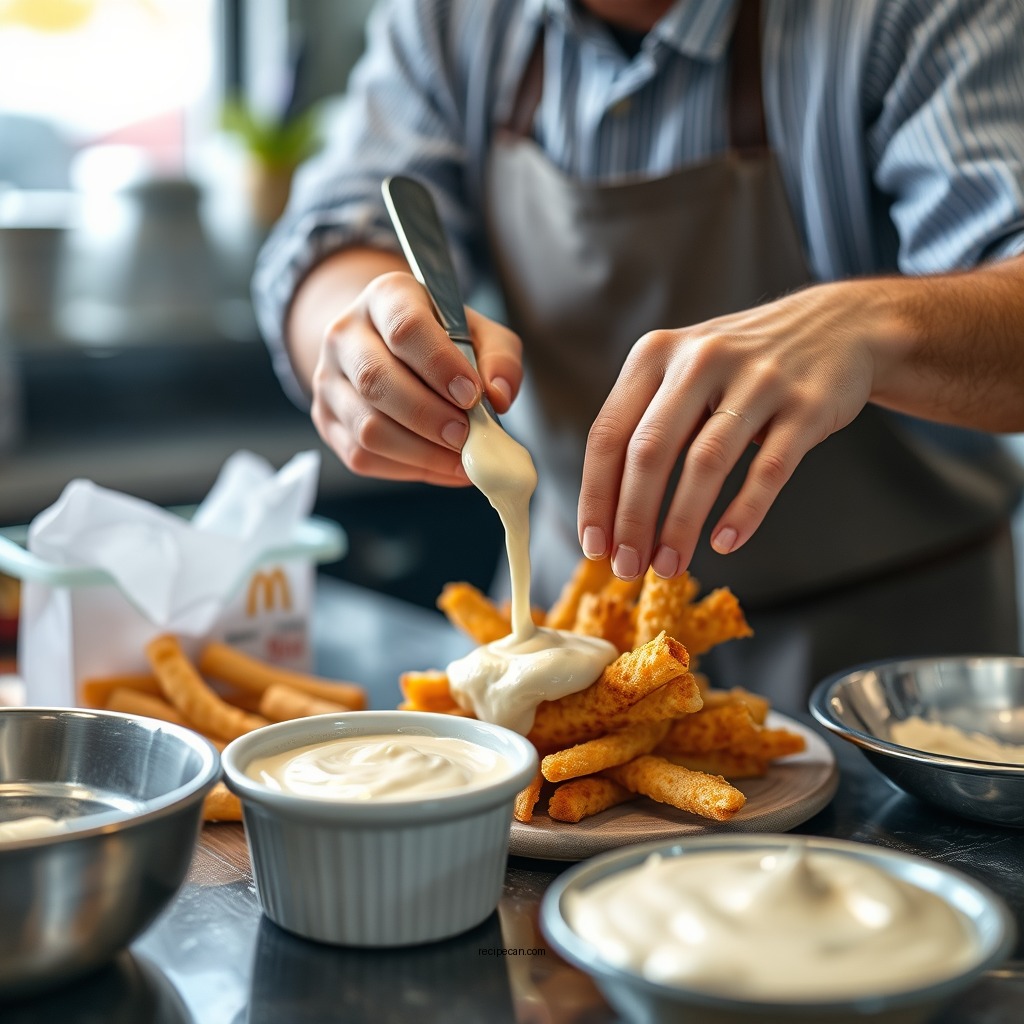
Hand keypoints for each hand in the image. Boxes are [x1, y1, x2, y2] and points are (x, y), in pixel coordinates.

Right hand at [310, 270, 522, 485]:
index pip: (404, 328)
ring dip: (420, 452)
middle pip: (375, 380)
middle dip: (428, 416)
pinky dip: (408, 468)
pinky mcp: (326, 420)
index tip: (472, 394)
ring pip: (366, 427)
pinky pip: (362, 456)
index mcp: (385, 297)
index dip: (440, 365)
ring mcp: (328, 380)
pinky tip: (442, 466)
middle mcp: (345, 334)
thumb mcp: (479, 332)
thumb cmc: (441, 339)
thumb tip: (498, 397)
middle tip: (466, 436)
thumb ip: (500, 358)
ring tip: (461, 458)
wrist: (386, 345)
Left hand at [577, 282, 878, 579]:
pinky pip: (769, 469)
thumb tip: (612, 518)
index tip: (593, 546)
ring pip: (705, 463)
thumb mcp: (684, 373)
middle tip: (628, 568)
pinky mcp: (807, 405)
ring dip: (681, 524)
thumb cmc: (743, 367)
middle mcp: (701, 360)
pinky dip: (744, 511)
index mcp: (656, 354)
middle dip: (633, 520)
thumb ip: (647, 425)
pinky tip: (725, 542)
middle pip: (649, 452)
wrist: (839, 325)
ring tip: (669, 566)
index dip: (596, 497)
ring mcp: (757, 379)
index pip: (609, 435)